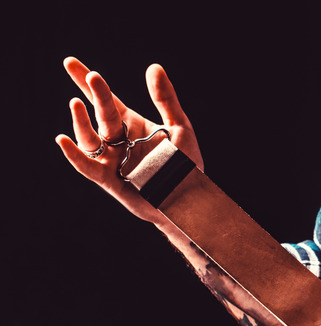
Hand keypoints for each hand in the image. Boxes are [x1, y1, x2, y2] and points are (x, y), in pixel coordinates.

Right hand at [55, 57, 202, 226]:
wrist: (188, 197)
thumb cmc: (184, 163)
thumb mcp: (179, 126)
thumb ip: (165, 98)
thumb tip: (153, 67)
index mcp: (130, 124)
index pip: (106, 100)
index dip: (87, 82)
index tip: (70, 62)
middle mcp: (117, 140)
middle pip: (100, 114)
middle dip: (94, 94)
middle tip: (91, 76)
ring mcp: (111, 159)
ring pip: (89, 138)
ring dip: (81, 122)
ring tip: (77, 103)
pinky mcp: (109, 180)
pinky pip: (87, 166)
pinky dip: (74, 155)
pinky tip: (62, 139)